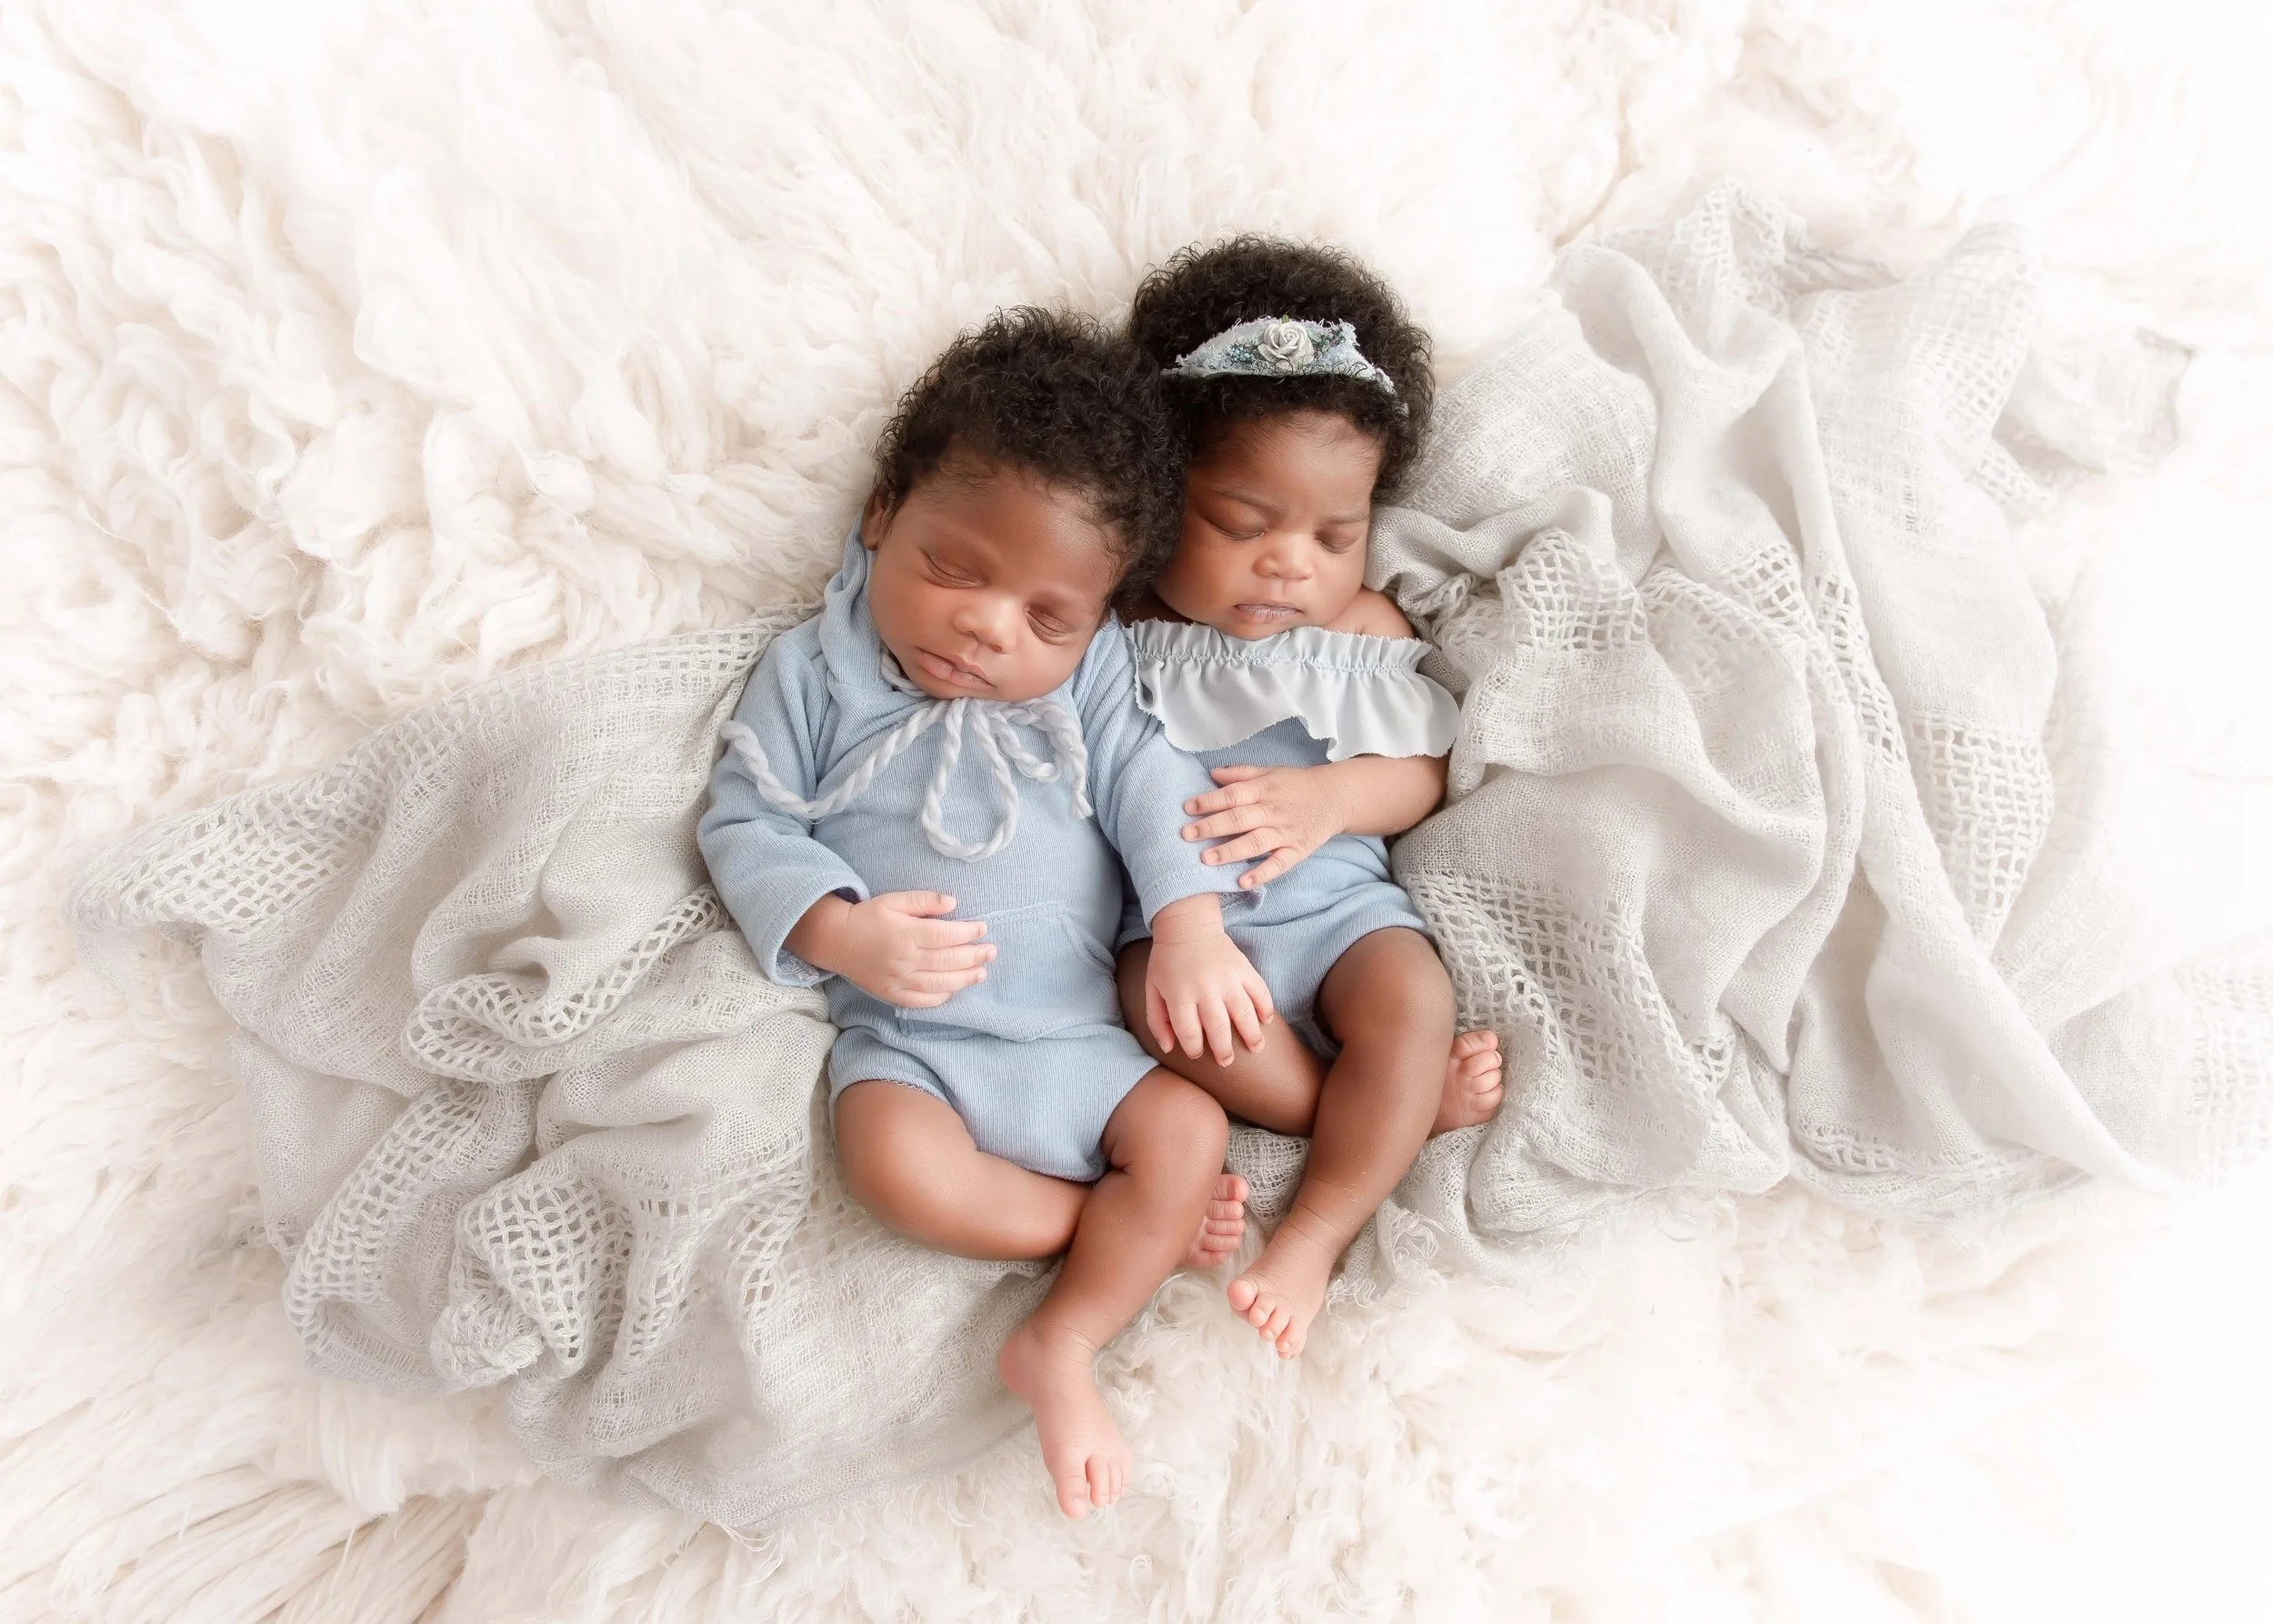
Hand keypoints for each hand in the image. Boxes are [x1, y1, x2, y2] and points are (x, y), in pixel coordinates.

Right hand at [787, 891, 994, 1007]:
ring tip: (982, 973)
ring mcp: (898, 980)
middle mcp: (904, 959)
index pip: (945, 935)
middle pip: (948, 961)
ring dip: (965, 979)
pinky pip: (922, 1002)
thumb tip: (953, 903)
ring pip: (940, 984)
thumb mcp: (893, 900)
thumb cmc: (868, 917)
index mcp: (905, 933)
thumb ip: (924, 900)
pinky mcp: (892, 994)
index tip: (983, 928)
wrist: (836, 940)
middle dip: (974, 956)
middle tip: (991, 952)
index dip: (968, 932)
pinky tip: (955, 990)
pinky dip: (941, 998)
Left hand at [1144, 895, 1273, 1066]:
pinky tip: (1266, 1020)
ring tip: (1256, 1048)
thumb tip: (1169, 1048)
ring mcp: (1227, 978)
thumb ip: (1157, 1020)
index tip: (1197, 1053)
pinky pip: (1260, 991)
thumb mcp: (1152, 989)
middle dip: (1224, 1050)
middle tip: (1226, 1061)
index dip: (1194, 1049)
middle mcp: (1205, 989)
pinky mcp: (1243, 968)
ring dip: (1252, 1035)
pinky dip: (1266, 1007)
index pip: (1189, 1032)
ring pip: (1244, 1013)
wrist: (1187, 925)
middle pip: (1218, 1028)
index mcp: (1180, 994)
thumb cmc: (1167, 962)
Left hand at [1182, 764, 1346, 888]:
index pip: (1233, 795)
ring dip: (1230, 851)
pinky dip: (1262, 873)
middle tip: (1186, 835)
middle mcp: (1272, 811)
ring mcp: (1285, 833)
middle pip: (1239, 819)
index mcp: (1264, 790)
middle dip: (1211, 827)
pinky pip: (1278, 864)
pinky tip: (1243, 881)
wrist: (1335, 797)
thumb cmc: (1296, 784)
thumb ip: (1241, 774)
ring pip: (1255, 843)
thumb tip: (1212, 773)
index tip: (1187, 808)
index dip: (1209, 801)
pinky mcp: (1297, 851)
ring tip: (1206, 859)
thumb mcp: (1270, 772)